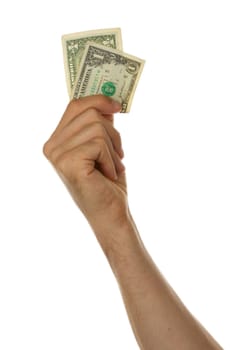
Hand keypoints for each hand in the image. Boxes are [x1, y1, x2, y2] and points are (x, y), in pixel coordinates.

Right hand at [43, 95, 128, 249]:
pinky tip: (108, 175)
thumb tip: (107, 102)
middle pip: (89, 113)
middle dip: (113, 132)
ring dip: (113, 148)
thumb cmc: (107, 182)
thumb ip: (99, 124)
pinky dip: (111, 159)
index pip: (75, 106)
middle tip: (118, 154)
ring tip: (113, 167)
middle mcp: (52, 146)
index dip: (98, 100)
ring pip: (97, 126)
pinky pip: (99, 143)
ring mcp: (58, 155)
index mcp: (57, 141)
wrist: (110, 213)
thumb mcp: (104, 146)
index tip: (117, 105)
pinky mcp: (69, 162)